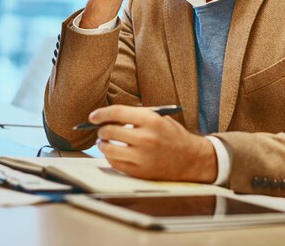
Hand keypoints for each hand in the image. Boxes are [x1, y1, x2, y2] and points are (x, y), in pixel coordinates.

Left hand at [90, 105, 216, 181]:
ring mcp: (142, 157)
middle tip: (100, 129)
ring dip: (102, 144)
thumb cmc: (171, 135)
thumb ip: (135, 116)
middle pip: (110, 131)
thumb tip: (108, 117)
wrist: (191, 159)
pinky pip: (115, 163)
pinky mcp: (140, 172)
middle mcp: (146, 139)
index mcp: (151, 121)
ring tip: (104, 141)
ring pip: (109, 149)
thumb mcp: (158, 118)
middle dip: (101, 129)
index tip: (93, 116)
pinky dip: (110, 156)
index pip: (117, 113)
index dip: (101, 113)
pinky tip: (113, 151)